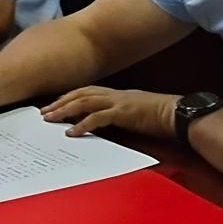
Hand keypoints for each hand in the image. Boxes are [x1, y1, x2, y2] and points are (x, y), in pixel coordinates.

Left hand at [41, 86, 179, 138]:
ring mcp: (118, 102)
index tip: (55, 104)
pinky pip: (97, 118)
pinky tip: (71, 132)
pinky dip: (82, 124)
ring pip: (84, 102)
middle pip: (80, 93)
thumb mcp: (134, 111)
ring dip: (65, 110)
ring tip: (50, 119)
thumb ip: (117, 114)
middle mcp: (114, 94)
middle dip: (60, 101)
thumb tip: (101, 122)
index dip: (69, 96)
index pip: (86, 91)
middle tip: (44, 112)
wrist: (178, 114)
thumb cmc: (160, 116)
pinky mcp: (123, 113)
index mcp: (116, 94)